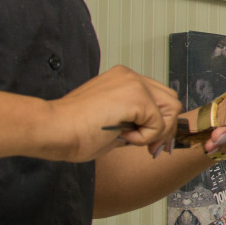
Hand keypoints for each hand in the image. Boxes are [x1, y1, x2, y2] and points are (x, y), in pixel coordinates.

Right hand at [40, 65, 181, 162]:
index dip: (160, 124)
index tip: (150, 144)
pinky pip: (158, 124)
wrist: (54, 129)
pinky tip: (122, 136)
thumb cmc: (73, 131)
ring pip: (171, 110)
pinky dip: (145, 137)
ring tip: (129, 138)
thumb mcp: (113, 125)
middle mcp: (130, 76)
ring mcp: (134, 83)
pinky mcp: (136, 96)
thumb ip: (134, 123)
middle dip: (165, 129)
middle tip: (150, 148)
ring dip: (155, 132)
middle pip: (171, 102)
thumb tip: (154, 134)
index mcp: (123, 80)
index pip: (159, 98)